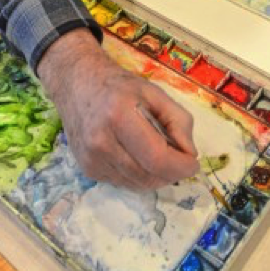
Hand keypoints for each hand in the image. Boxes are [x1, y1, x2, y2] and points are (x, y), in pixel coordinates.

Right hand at [37, 30, 198, 189]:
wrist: (77, 84)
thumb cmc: (119, 86)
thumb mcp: (154, 92)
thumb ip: (178, 119)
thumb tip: (189, 153)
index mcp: (119, 116)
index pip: (156, 158)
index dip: (180, 166)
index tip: (192, 163)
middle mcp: (101, 142)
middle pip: (148, 177)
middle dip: (171, 173)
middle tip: (179, 158)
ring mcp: (91, 159)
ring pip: (137, 185)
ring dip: (156, 177)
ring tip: (159, 155)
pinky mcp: (88, 170)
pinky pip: (123, 184)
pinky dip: (138, 176)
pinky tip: (137, 156)